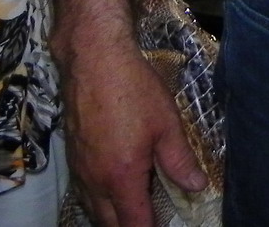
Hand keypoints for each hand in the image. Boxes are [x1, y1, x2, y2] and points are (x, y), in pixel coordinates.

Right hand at [59, 33, 208, 226]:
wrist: (93, 59)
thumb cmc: (133, 88)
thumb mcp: (167, 123)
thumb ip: (180, 160)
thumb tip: (196, 186)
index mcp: (121, 177)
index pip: (134, 223)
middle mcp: (95, 180)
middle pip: (108, 222)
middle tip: (149, 220)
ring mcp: (80, 169)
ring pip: (93, 208)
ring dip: (111, 216)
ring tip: (133, 209)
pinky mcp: (72, 154)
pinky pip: (84, 190)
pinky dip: (98, 198)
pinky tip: (112, 186)